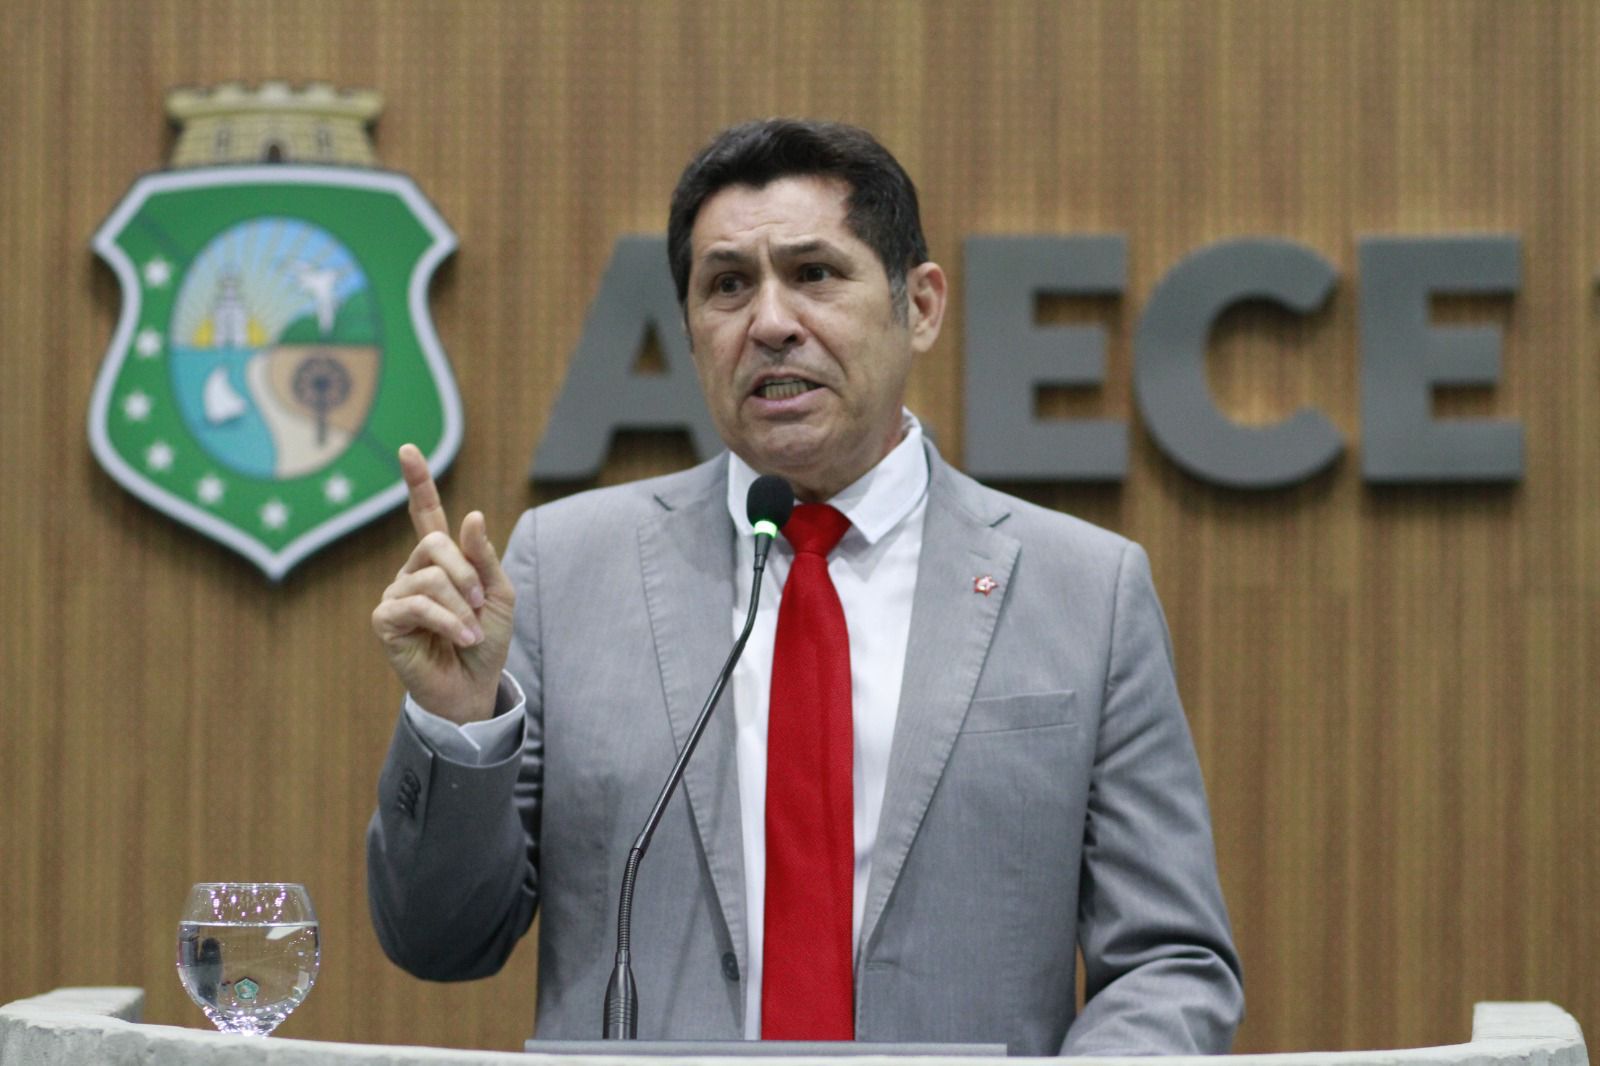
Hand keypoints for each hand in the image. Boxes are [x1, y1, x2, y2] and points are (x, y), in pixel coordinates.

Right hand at [371, 444, 515, 723]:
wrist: (475, 686)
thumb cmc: (486, 640)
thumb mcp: (497, 594)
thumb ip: (484, 557)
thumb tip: (472, 515)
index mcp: (441, 560)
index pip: (424, 514)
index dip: (418, 483)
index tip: (409, 450)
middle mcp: (413, 571)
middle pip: (433, 543)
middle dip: (465, 571)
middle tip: (479, 603)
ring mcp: (397, 594)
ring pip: (429, 576)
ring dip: (460, 604)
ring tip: (471, 631)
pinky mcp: (386, 620)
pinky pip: (415, 604)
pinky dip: (446, 621)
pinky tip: (461, 638)